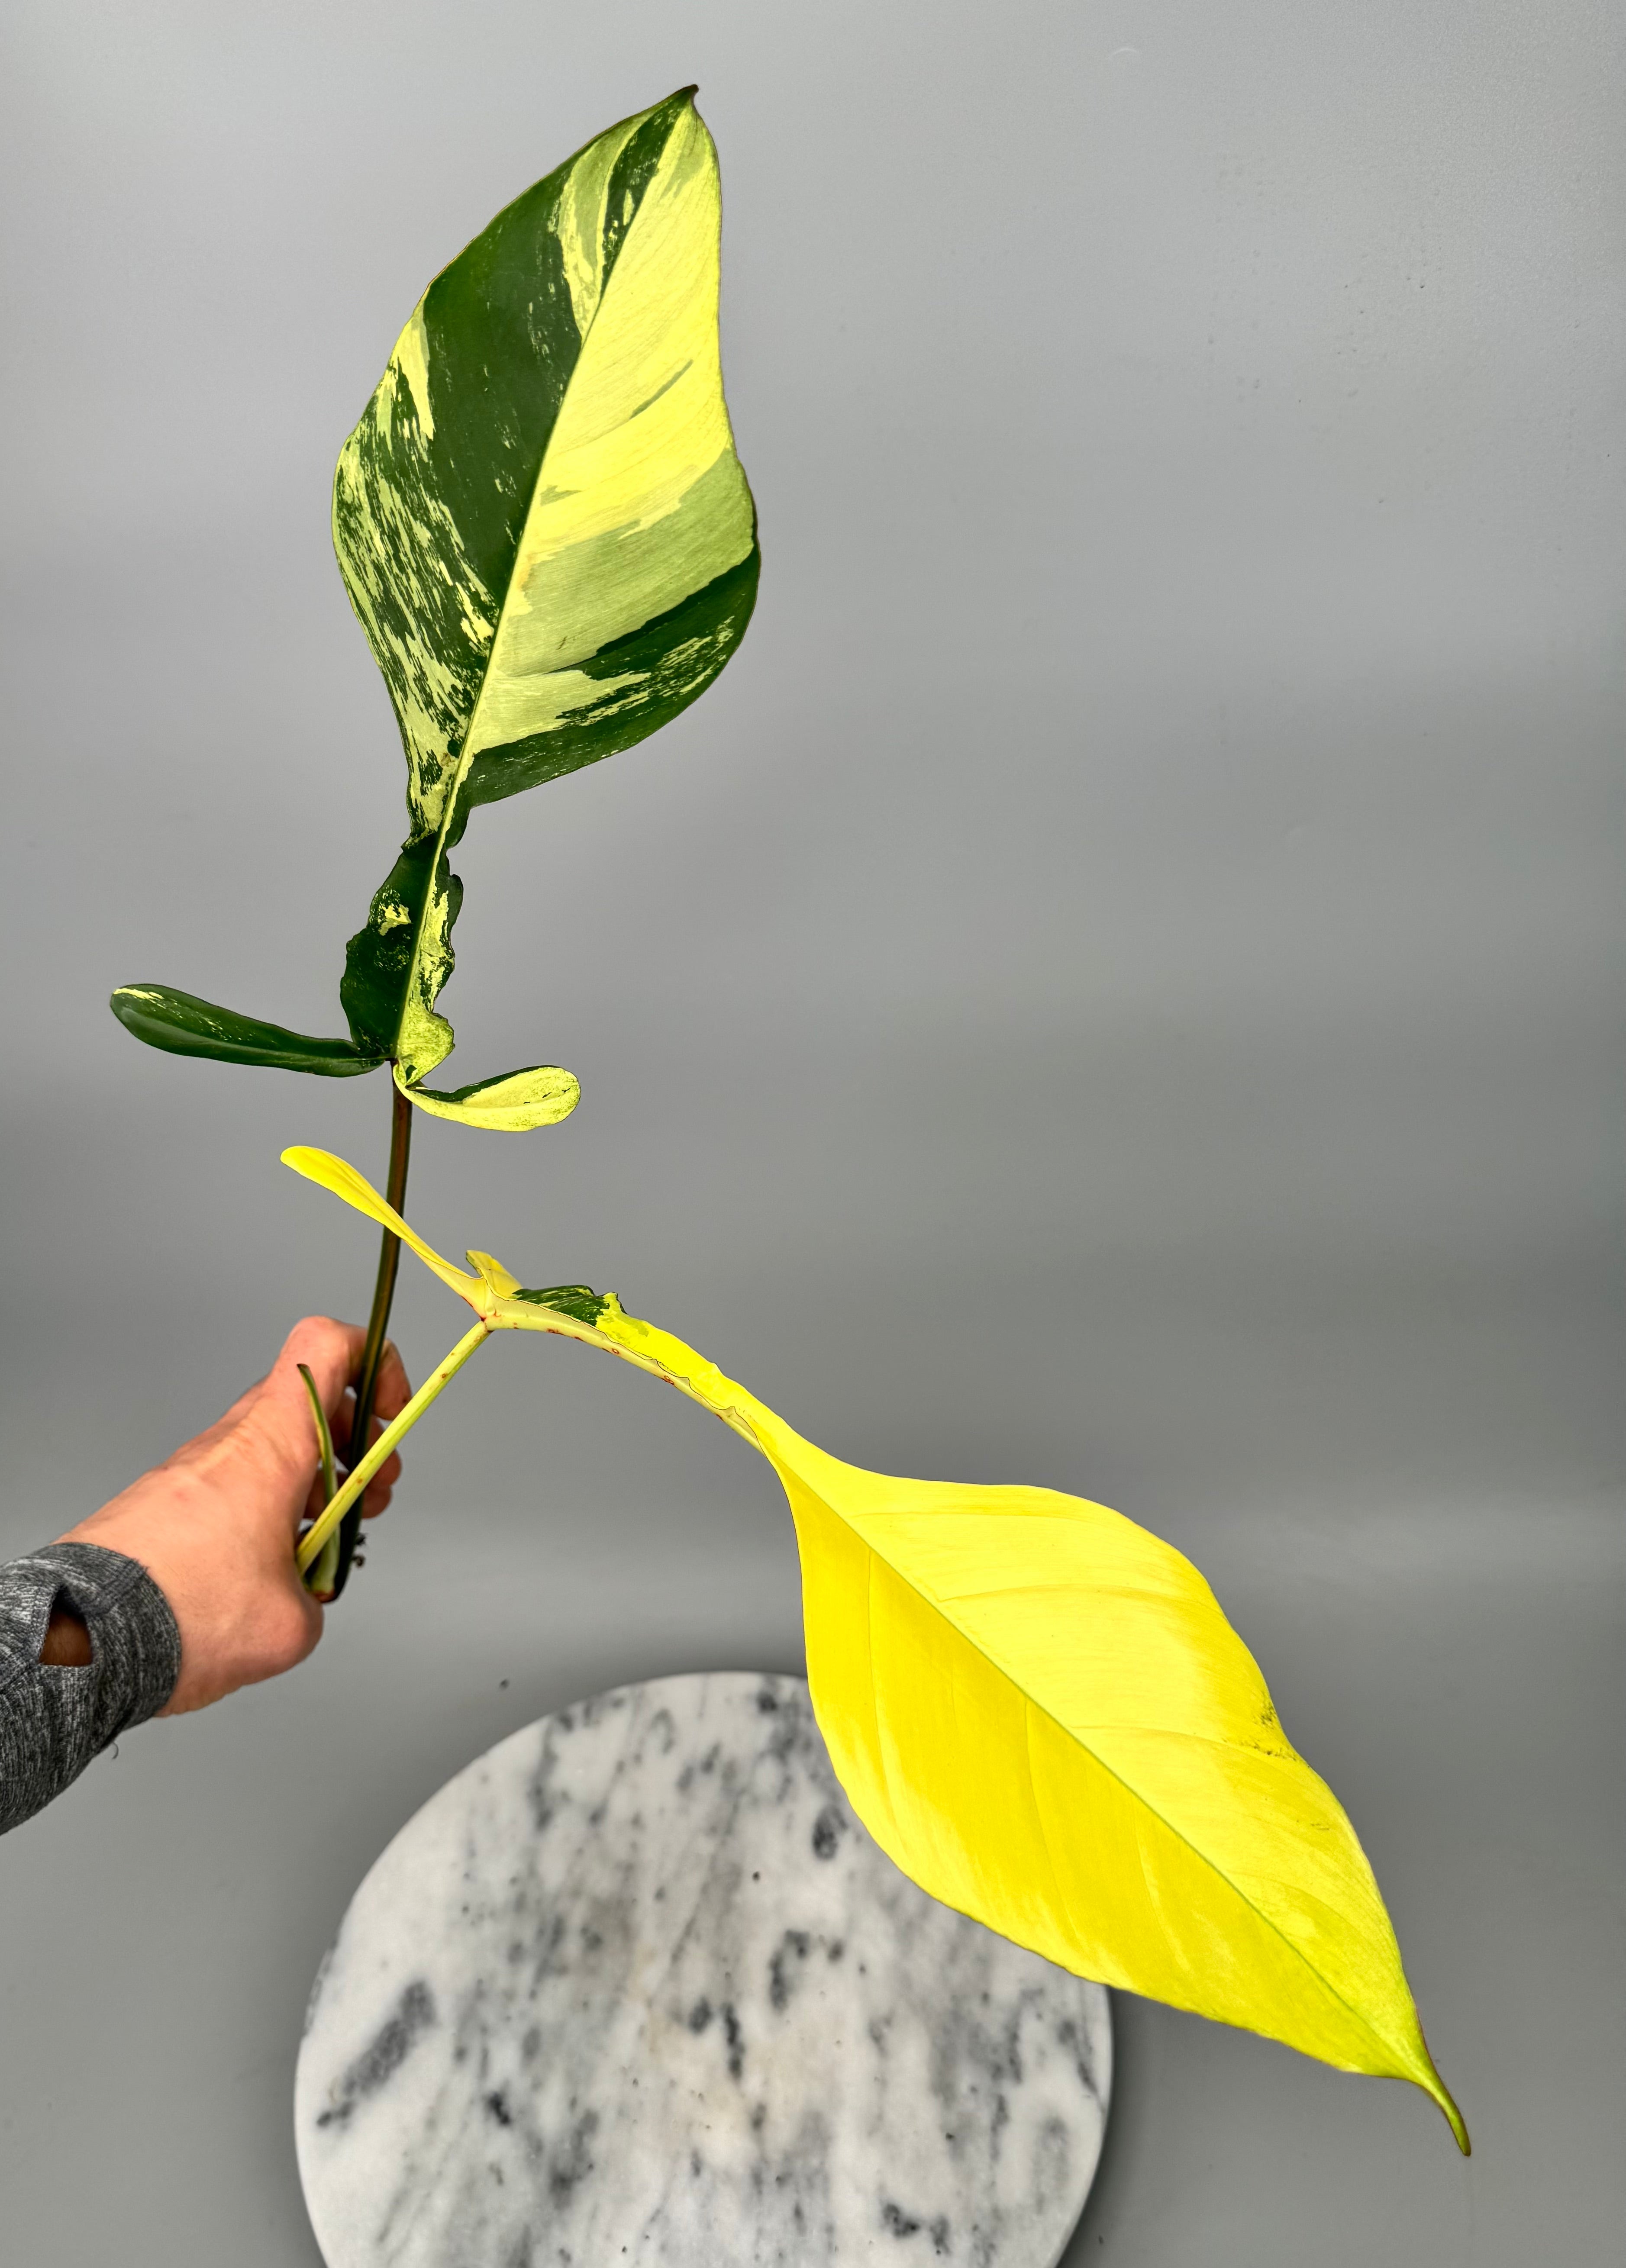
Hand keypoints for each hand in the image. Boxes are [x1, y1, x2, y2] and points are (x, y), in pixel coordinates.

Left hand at [56, 1319, 411, 1714]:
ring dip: (312, 1482)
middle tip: (367, 1496)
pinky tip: (267, 1565)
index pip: (327, 1345)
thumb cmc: (184, 1611)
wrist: (87, 1636)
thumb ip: (316, 1594)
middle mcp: (231, 1441)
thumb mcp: (290, 1623)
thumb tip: (302, 1601)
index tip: (391, 1417)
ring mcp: (195, 1468)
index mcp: (273, 1444)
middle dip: (357, 1445)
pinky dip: (267, 1509)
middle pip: (312, 1403)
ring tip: (318, 1542)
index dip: (376, 1363)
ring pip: (274, 1446)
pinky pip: (236, 1482)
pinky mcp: (169, 1499)